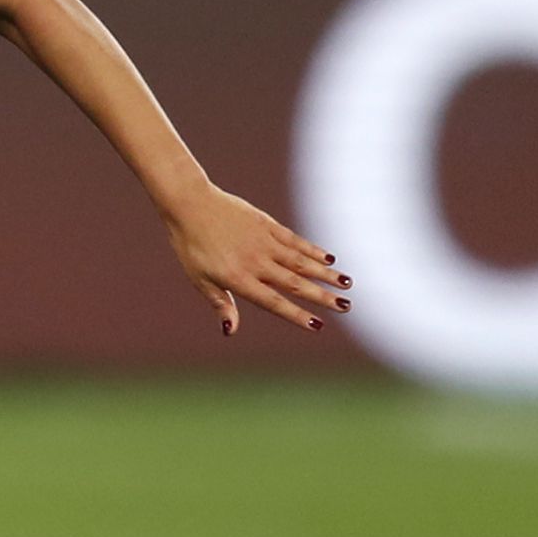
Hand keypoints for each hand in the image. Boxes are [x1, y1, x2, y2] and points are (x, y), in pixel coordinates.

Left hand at [164, 185, 348, 334]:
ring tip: (347, 284)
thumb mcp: (199, 279)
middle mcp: (256, 262)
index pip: (273, 302)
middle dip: (322, 296)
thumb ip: (221, 303)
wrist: (190, 205)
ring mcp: (264, 242)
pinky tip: (328, 259)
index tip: (318, 325)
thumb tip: (231, 331)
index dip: (296, 315)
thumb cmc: (191, 246)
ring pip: (301, 262)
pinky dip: (312, 250)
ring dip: (325, 274)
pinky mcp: (267, 225)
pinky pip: (294, 240)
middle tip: (347, 307)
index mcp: (238, 279)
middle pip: (295, 283)